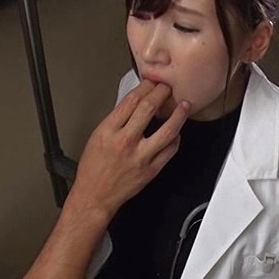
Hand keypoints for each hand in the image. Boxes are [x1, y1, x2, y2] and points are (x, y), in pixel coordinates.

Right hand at [68, 80, 189, 218]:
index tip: (151, 83)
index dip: (145, 87)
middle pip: (149, 109)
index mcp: (109, 131)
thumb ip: (116, 120)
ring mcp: (141, 157)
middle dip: (161, 93)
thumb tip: (134, 104)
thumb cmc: (93, 169)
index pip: (131, 101)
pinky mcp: (151, 170)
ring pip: (167, 131)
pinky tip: (177, 133)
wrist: (95, 196)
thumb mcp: (97, 136)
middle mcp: (125, 142)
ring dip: (179, 115)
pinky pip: (170, 151)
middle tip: (167, 87)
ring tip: (185, 105)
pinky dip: (176, 139)